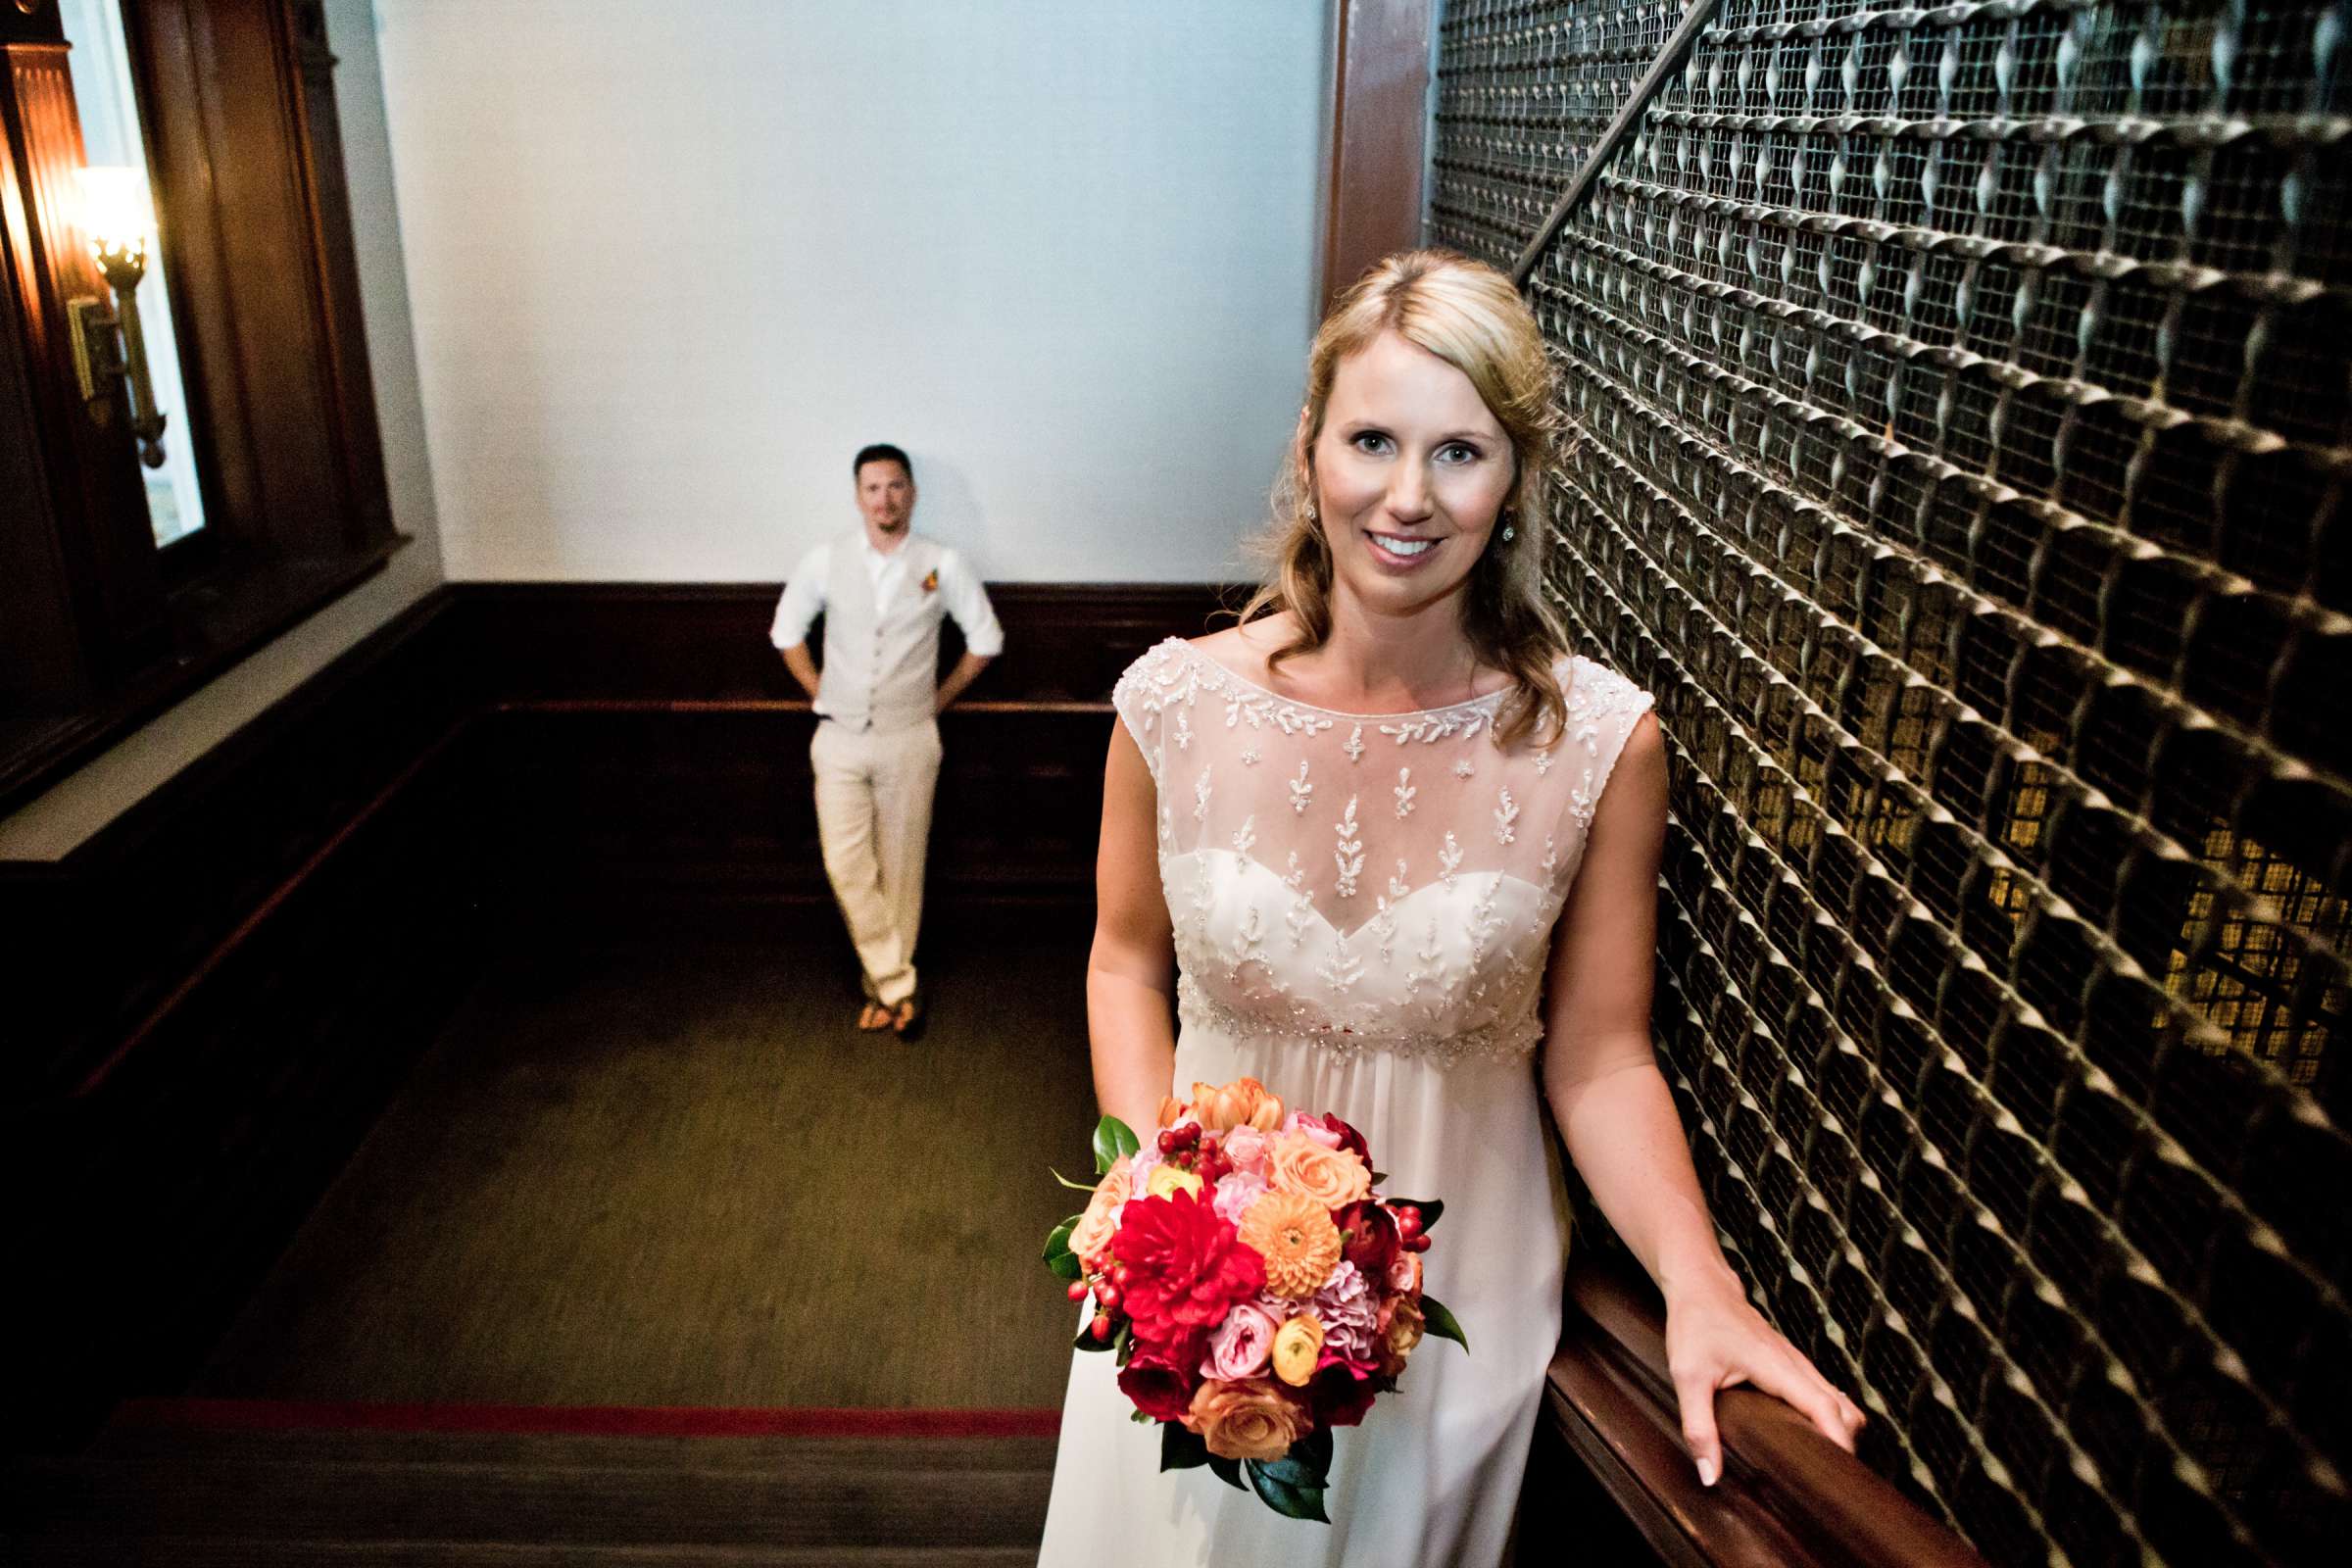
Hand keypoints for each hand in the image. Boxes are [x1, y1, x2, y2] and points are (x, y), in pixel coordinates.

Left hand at [1664, 1275, 1863, 1484]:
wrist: (1701, 1285)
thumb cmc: (1695, 1324)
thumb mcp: (1688, 1377)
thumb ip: (1699, 1427)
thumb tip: (1710, 1474)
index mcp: (1778, 1366)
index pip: (1825, 1408)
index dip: (1839, 1442)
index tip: (1841, 1473)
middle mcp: (1795, 1364)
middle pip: (1842, 1409)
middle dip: (1844, 1443)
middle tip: (1829, 1479)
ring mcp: (1796, 1362)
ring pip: (1836, 1400)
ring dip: (1837, 1430)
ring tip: (1823, 1465)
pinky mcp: (1790, 1363)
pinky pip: (1822, 1392)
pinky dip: (1827, 1416)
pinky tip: (1811, 1437)